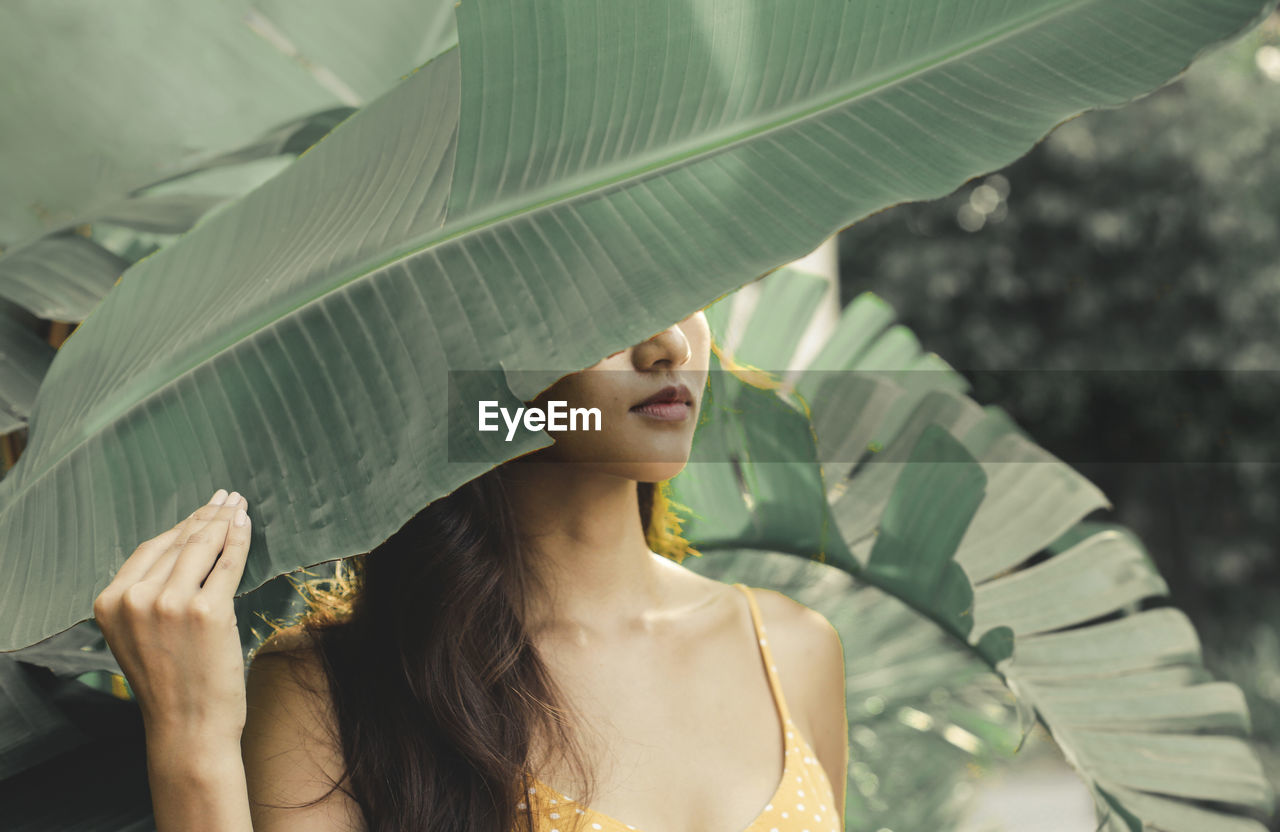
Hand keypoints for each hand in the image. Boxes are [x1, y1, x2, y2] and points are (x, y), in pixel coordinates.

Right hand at [94, 489, 252, 745]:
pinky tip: (246, 524)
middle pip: (179, 542)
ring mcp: (170, 604)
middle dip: (206, 517)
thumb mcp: (141, 634)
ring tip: (238, 506)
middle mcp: (134, 599)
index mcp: (110, 603)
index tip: (203, 508)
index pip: (152, 548)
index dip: (182, 524)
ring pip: (203, 547)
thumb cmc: (172, 682)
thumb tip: (187, 545)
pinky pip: (228, 563)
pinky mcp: (207, 611)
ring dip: (224, 520)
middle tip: (227, 499)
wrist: (188, 728)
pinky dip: (240, 539)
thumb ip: (149, 595)